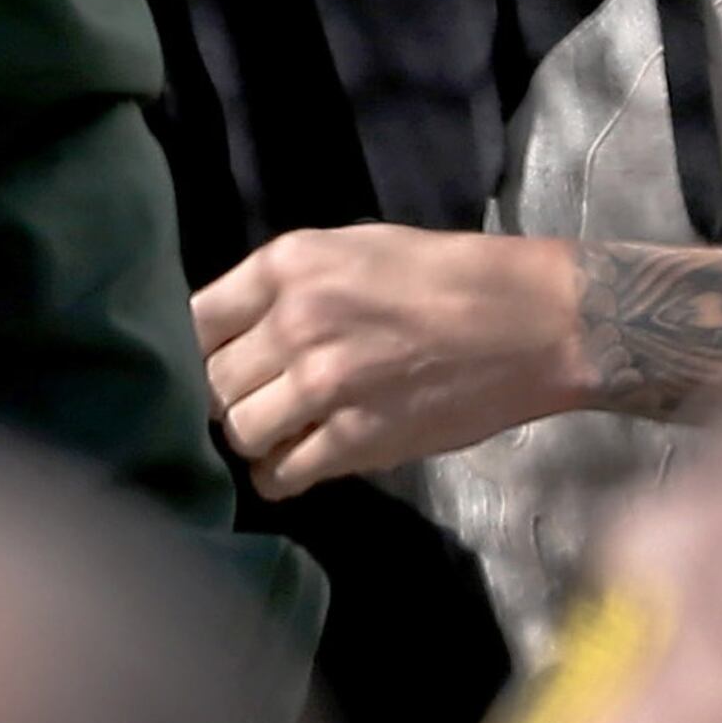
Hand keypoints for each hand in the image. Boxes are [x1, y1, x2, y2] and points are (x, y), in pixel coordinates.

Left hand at [194, 224, 586, 497]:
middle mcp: (294, 323)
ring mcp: (323, 386)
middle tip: (253, 400)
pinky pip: (281, 474)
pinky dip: (280, 475)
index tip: (210, 362)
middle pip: (211, 382)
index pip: (194, 319)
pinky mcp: (356, 440)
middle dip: (225, 397)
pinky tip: (298, 461)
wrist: (527, 321)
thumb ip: (286, 286)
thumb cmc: (443, 274)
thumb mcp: (352, 248)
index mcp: (288, 266)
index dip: (195, 348)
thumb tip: (233, 329)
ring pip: (239, 432)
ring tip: (279, 432)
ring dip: (253, 438)